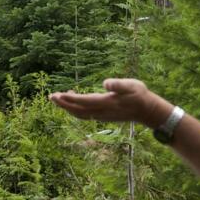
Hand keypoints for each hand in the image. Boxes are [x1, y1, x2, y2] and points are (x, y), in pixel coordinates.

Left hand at [49, 78, 167, 127]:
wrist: (147, 111)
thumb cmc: (140, 95)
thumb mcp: (132, 85)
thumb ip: (119, 84)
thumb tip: (105, 83)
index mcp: (107, 102)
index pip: (84, 101)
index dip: (70, 99)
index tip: (58, 95)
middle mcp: (102, 112)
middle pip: (78, 110)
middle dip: (64, 104)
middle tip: (51, 97)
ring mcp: (102, 116)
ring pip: (80, 114)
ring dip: (68, 108)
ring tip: (58, 99)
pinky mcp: (103, 116)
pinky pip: (85, 115)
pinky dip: (76, 110)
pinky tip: (73, 102)